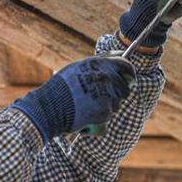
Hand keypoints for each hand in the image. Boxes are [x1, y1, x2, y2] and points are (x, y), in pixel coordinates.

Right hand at [11, 56, 135, 140]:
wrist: (50, 107)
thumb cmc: (60, 88)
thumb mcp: (77, 69)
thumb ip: (96, 67)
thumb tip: (112, 65)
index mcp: (99, 63)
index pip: (126, 65)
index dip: (130, 74)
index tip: (130, 80)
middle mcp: (106, 76)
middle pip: (125, 88)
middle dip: (119, 95)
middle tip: (106, 99)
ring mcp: (107, 93)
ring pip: (117, 104)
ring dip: (108, 107)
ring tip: (88, 106)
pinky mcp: (106, 110)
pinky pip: (108, 115)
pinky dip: (100, 117)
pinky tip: (86, 114)